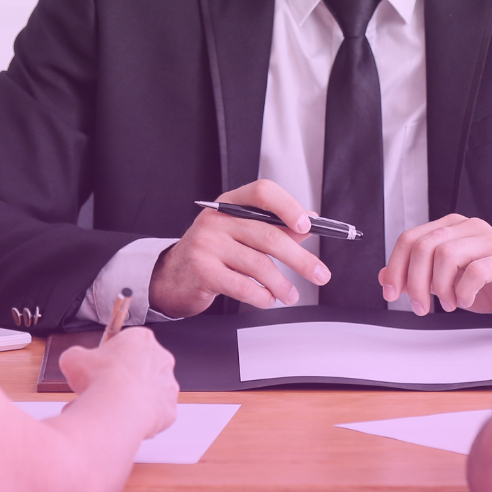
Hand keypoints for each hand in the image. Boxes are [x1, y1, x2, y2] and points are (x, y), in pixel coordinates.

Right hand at [58, 327, 178, 437]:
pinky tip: (123, 419)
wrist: (115, 409)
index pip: (128, 342)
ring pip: (149, 391)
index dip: (111, 355)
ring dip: (133, 397)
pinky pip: (154, 413)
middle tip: (104, 387)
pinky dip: (140, 417)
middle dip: (124, 377)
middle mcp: (161, 359)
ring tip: (111, 407)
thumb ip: (77, 356)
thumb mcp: (73, 359)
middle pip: (142, 366)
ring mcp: (168, 385)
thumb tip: (73, 361)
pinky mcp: (168, 410)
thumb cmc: (99, 380)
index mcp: (141, 339)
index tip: (101, 365)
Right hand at [148, 179, 330, 317]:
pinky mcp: (203, 271)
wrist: (171, 277)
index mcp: (229, 204)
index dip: (289, 207)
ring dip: (282, 284)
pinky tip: (266, 299)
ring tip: (290, 295)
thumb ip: (273, 227)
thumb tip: (309, 225)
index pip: (263, 192)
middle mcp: (217, 219)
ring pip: (259, 264)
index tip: (308, 226)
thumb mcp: (240, 234)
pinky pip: (243, 286)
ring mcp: (207, 244)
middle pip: (269, 235)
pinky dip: (261, 296)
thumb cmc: (211, 254)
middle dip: (300, 259)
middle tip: (319, 273)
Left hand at [380, 214, 491, 318]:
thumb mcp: (447, 281)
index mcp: (451, 228)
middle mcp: (468, 228)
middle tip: (421, 305)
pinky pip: (475, 271)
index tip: (391, 291)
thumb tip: (386, 277)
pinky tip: (466, 301)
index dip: (395, 266)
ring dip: (440, 288)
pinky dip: (464, 292)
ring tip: (449, 304)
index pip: (410, 238)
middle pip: (425, 246)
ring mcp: (489, 240)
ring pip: (446, 255)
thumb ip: (417, 275)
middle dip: (415, 281)